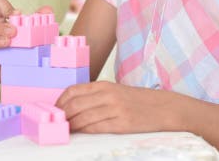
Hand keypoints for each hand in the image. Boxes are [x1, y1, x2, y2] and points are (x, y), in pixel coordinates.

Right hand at [0, 0, 53, 82]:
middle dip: (2, 27)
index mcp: (0, 20)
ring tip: (7, 44)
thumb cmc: (23, 50)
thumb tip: (47, 10)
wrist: (19, 73)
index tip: (17, 14)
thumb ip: (40, 21)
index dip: (6, 8)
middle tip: (14, 33)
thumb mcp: (33, 35)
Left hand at [57, 81, 176, 133]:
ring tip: (66, 130)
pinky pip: (97, 127)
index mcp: (104, 85)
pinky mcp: (123, 123)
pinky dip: (85, 131)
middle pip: (75, 105)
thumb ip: (95, 95)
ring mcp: (115, 109)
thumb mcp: (115, 91)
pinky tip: (81, 133)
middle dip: (63, 115)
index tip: (55, 110)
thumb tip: (72, 106)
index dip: (60, 102)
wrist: (164, 108)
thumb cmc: (137, 100)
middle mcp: (108, 95)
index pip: (73, 91)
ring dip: (72, 125)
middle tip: (57, 123)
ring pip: (84, 117)